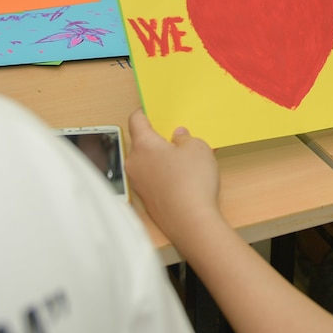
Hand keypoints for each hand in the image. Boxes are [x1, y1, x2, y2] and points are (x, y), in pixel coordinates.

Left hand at [124, 110, 222, 242]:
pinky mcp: (146, 200)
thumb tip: (178, 137)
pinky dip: (163, 176)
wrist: (191, 221)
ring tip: (184, 161)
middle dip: (157, 139)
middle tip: (177, 138)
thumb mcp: (198, 148)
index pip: (136, 120)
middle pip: (141, 143)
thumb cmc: (192, 182)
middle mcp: (134, 163)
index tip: (152, 111)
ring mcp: (138, 184)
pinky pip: (152, 180)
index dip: (144, 113)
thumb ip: (185, 138)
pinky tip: (182, 180)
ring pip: (147, 163)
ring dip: (160, 159)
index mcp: (143, 145)